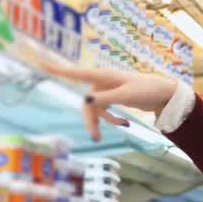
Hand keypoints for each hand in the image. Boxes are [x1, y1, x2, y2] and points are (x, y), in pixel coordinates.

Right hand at [43, 61, 178, 141]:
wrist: (163, 93)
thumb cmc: (146, 89)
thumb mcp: (127, 95)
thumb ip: (106, 98)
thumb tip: (86, 100)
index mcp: (102, 75)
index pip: (75, 73)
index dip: (57, 70)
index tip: (39, 63)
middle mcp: (100, 82)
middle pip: (86, 103)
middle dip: (90, 121)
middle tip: (96, 139)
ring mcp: (105, 91)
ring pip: (94, 110)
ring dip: (102, 122)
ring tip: (122, 127)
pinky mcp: (110, 98)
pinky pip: (103, 111)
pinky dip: (111, 119)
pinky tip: (125, 124)